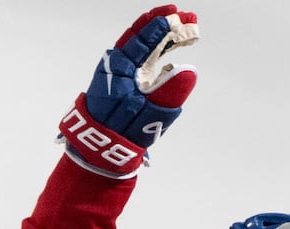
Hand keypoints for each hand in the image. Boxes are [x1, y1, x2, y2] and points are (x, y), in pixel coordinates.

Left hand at [59, 5, 199, 177]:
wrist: (99, 150)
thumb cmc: (120, 133)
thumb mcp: (148, 115)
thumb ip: (169, 92)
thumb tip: (190, 70)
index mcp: (118, 68)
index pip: (141, 38)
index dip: (161, 25)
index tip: (179, 16)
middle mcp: (117, 65)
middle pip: (142, 35)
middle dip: (165, 23)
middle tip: (188, 16)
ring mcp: (122, 72)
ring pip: (143, 44)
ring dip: (164, 34)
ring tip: (185, 25)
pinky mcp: (128, 81)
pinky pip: (143, 56)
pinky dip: (158, 47)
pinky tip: (171, 43)